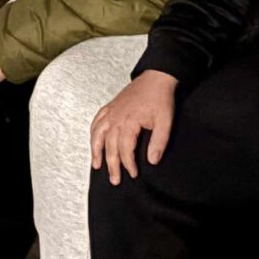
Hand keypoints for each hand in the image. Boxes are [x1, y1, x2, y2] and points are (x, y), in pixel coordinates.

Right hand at [92, 70, 178, 185]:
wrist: (156, 78)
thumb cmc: (160, 98)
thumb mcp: (165, 121)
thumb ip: (159, 142)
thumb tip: (152, 161)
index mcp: (129, 122)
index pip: (124, 149)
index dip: (128, 164)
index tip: (133, 174)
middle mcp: (116, 117)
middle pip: (109, 146)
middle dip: (111, 165)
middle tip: (114, 180)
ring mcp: (111, 112)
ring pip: (98, 135)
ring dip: (96, 151)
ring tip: (96, 165)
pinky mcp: (110, 107)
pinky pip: (96, 122)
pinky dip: (93, 133)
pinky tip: (94, 141)